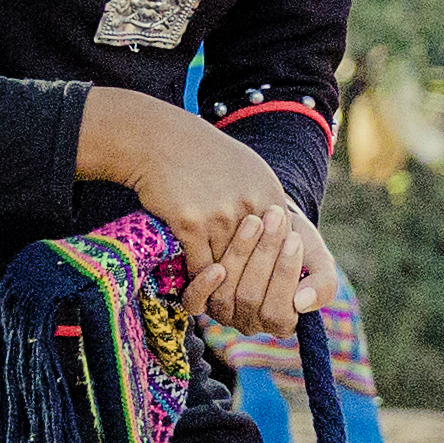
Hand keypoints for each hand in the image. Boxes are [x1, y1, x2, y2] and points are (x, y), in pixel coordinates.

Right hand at [83, 88, 308, 290]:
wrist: (160, 141)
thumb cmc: (202, 155)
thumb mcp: (247, 169)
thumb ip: (265, 201)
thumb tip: (279, 233)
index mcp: (269, 193)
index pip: (283, 244)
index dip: (274, 266)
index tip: (266, 280)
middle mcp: (250, 206)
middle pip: (258, 261)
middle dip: (251, 283)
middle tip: (246, 302)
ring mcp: (221, 216)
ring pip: (228, 268)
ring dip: (222, 284)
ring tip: (221, 297)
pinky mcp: (192, 224)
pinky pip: (200, 267)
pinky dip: (198, 279)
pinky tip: (196, 283)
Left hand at [186, 200, 339, 341]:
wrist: (265, 224)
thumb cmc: (295, 244)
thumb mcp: (318, 261)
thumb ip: (323, 284)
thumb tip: (301, 303)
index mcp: (282, 322)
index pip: (280, 311)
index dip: (286, 274)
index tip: (294, 238)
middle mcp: (251, 323)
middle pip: (252, 299)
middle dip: (265, 255)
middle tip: (275, 218)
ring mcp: (223, 313)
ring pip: (226, 295)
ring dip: (240, 255)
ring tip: (253, 220)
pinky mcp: (200, 299)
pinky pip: (195, 303)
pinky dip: (204, 286)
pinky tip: (216, 266)